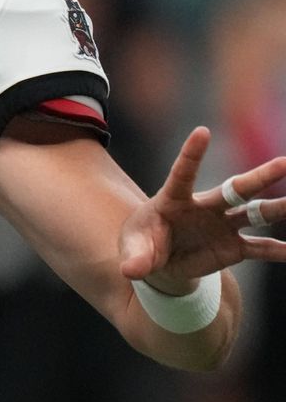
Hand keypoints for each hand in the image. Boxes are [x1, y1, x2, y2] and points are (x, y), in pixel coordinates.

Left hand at [119, 125, 285, 292]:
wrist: (161, 264)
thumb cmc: (143, 245)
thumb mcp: (134, 251)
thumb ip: (135, 258)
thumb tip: (131, 271)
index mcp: (175, 198)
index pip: (183, 172)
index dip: (192, 153)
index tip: (202, 131)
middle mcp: (205, 207)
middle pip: (235, 188)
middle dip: (260, 177)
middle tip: (285, 163)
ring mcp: (223, 225)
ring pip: (255, 213)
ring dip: (278, 208)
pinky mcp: (233, 247)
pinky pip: (259, 248)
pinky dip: (277, 251)